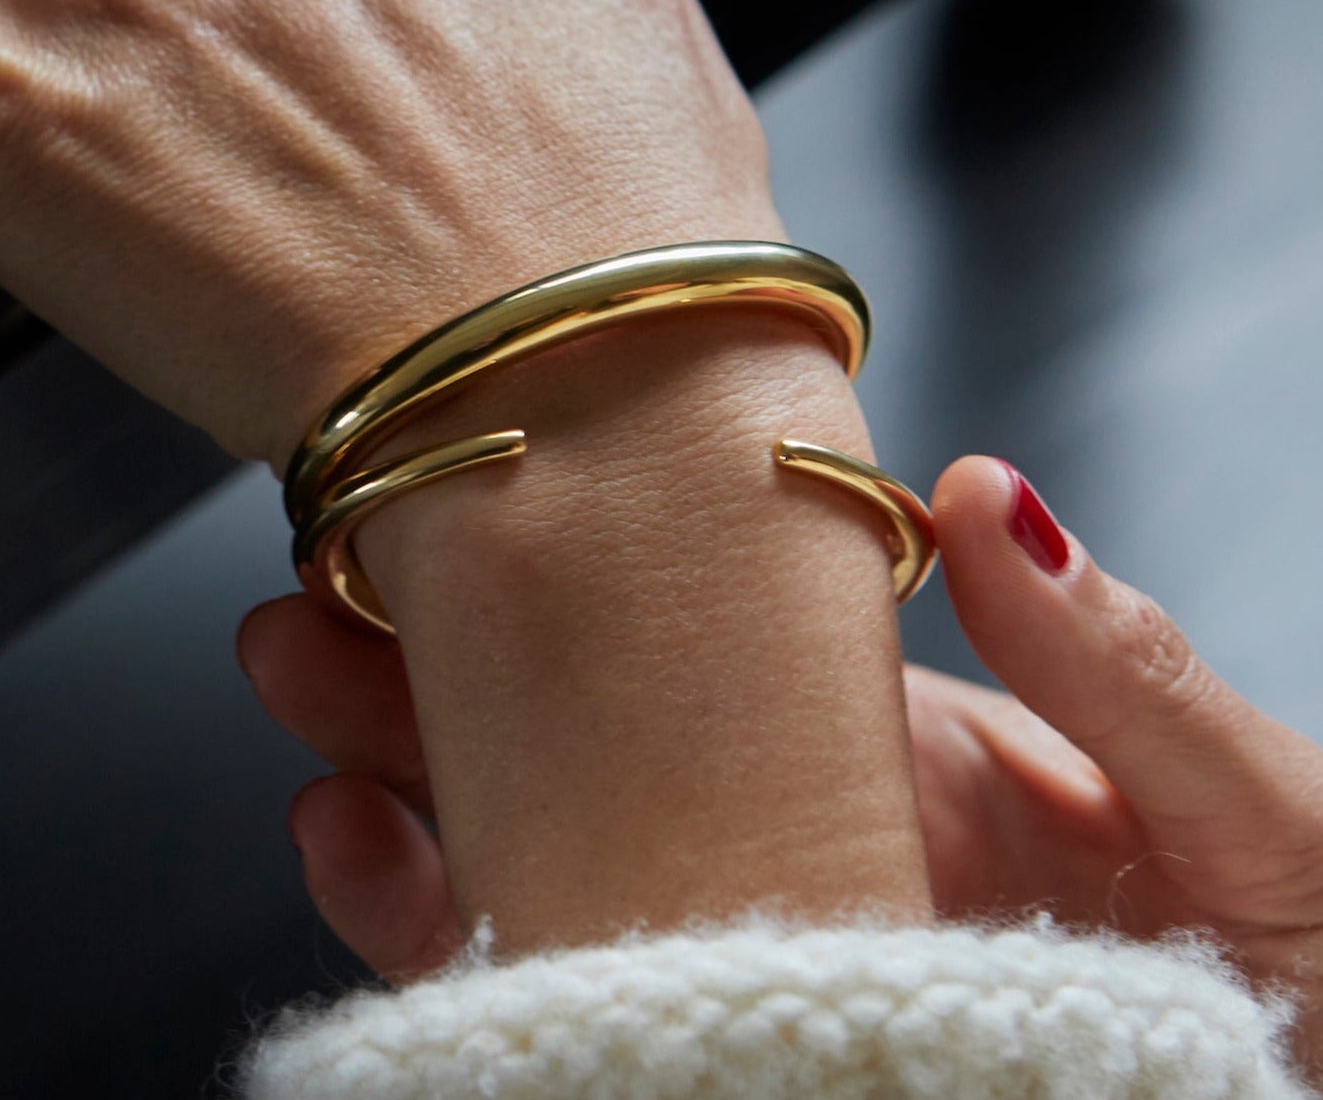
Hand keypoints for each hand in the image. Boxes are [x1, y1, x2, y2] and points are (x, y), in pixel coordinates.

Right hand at [243, 454, 1322, 1070]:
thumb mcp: (1274, 830)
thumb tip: (987, 491)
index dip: (600, 573)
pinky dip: (459, 946)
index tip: (490, 499)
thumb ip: (1120, 675)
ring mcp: (784, 969)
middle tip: (316, 604)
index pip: (729, 645)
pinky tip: (381, 877)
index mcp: (940, 769)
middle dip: (444, 670)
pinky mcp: (742, 1061)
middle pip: (598, 744)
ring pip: (555, 866)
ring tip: (307, 713)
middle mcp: (828, 858)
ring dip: (408, 790)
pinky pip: (585, 1008)